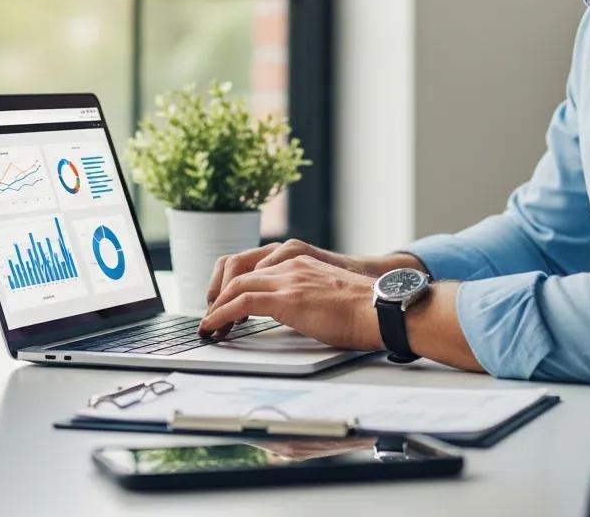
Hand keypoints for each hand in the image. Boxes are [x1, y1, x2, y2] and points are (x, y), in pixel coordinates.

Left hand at [198, 255, 383, 350]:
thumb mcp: (328, 296)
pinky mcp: (287, 298)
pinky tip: (214, 328)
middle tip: (211, 317)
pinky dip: (221, 315)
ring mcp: (288, 279)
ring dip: (217, 306)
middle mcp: (291, 264)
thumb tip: (298, 316)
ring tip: (210, 326)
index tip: (225, 305)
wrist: (380, 309)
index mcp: (301, 261)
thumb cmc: (364, 310)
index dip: (234, 285)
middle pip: (239, 270)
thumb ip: (307, 297)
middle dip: (219, 294)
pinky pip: (241, 303)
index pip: (255, 267)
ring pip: (237, 285)